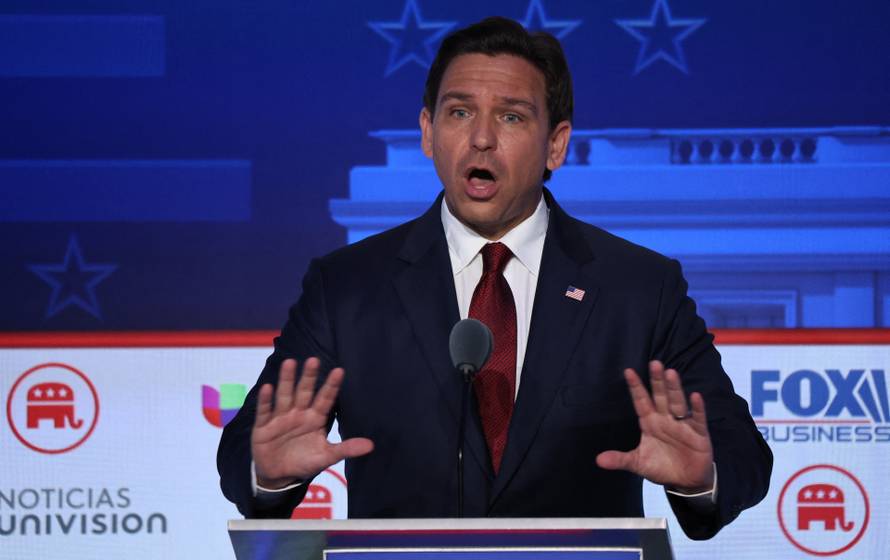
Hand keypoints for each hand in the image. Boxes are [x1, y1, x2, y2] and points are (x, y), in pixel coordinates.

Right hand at [251, 357, 373, 488]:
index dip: (332, 386)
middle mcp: (299, 413)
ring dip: (287, 380)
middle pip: (304, 392)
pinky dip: (266, 400)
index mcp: (315, 418)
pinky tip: (268, 387)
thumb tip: (371, 446)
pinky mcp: (263, 427)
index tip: (340, 371)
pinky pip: (265, 411)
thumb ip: (346, 449)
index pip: (325, 399)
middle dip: (309, 377)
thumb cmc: (304, 462)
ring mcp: (280, 418)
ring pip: (285, 395)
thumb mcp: (326, 457)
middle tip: (314, 360)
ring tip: (290, 363)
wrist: (278, 475)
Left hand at [596, 361, 713, 492]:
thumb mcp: (638, 463)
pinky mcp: (698, 433)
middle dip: (657, 381)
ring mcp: (682, 424)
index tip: (628, 371)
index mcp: (649, 422)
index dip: (636, 387)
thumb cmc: (661, 467)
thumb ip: (620, 459)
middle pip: (660, 396)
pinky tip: (695, 396)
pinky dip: (697, 408)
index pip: (641, 401)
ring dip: (674, 389)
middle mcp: (665, 419)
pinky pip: (697, 418)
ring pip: (677, 402)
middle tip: (654, 363)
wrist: (685, 481)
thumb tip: (598, 460)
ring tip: (670, 373)